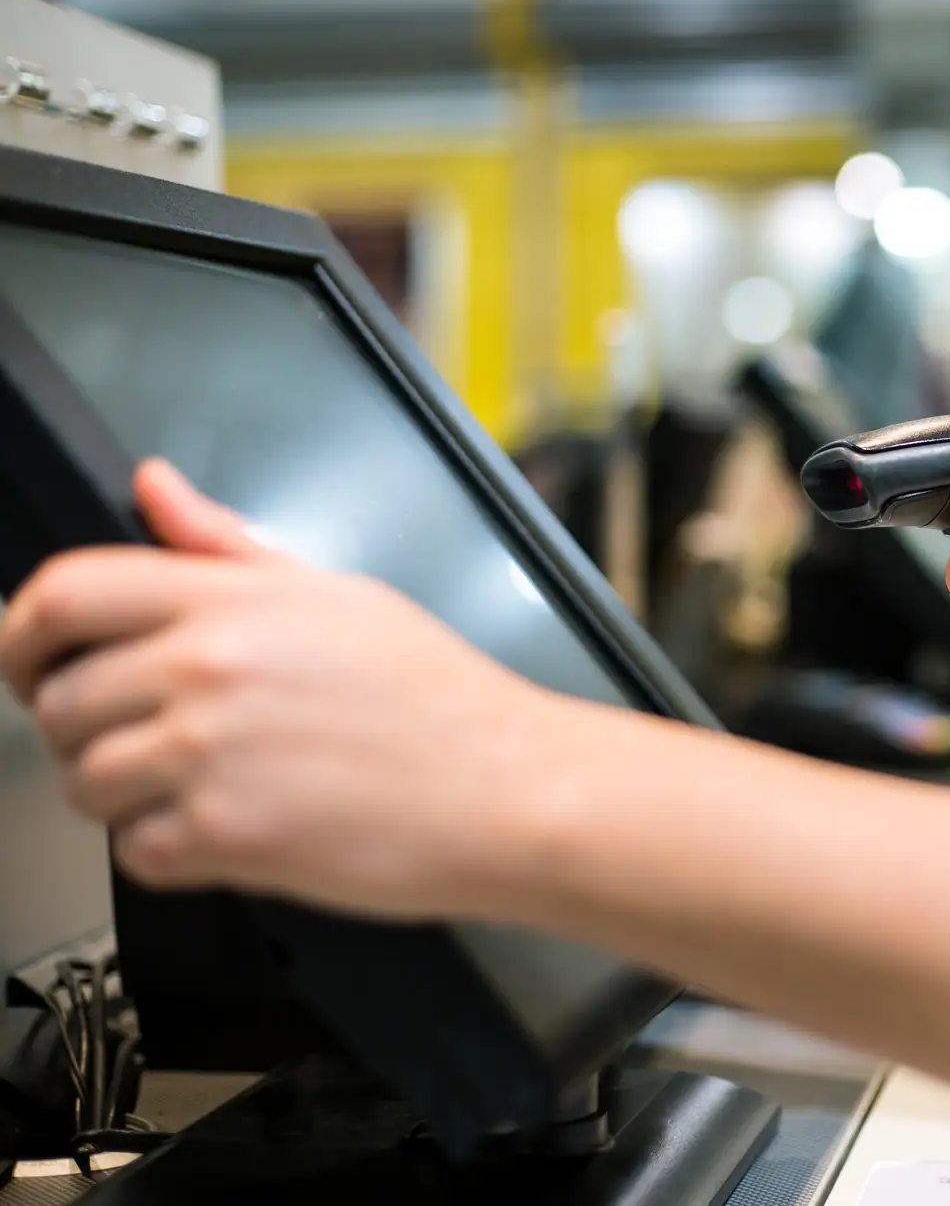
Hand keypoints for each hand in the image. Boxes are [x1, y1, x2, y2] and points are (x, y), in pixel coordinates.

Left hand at [0, 460, 595, 919]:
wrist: (508, 787)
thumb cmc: (441, 700)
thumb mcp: (337, 595)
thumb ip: (228, 548)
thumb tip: (158, 490)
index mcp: (231, 601)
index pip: (64, 593)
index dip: (23, 632)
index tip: (32, 659)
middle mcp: (208, 669)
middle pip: (57, 699)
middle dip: (88, 727)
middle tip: (145, 737)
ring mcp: (209, 753)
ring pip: (84, 782)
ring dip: (124, 795)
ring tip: (201, 786)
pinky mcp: (223, 836)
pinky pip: (134, 851)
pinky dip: (171, 850)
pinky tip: (234, 826)